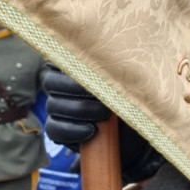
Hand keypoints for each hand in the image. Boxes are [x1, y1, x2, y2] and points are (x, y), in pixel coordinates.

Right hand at [43, 66, 162, 182]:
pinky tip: (91, 131)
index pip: (61, 58)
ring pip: (54, 106)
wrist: (137, 131)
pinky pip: (54, 130)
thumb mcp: (131, 83)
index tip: (94, 71)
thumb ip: (120, 71)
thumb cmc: (134, 99)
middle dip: (76, 90)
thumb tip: (116, 63)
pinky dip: (72, 131)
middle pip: (52, 83)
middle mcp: (61, 85)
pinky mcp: (59, 130)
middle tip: (102, 98)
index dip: (72, 63)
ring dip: (79, 111)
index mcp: (77, 66)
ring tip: (103, 115)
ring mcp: (57, 107)